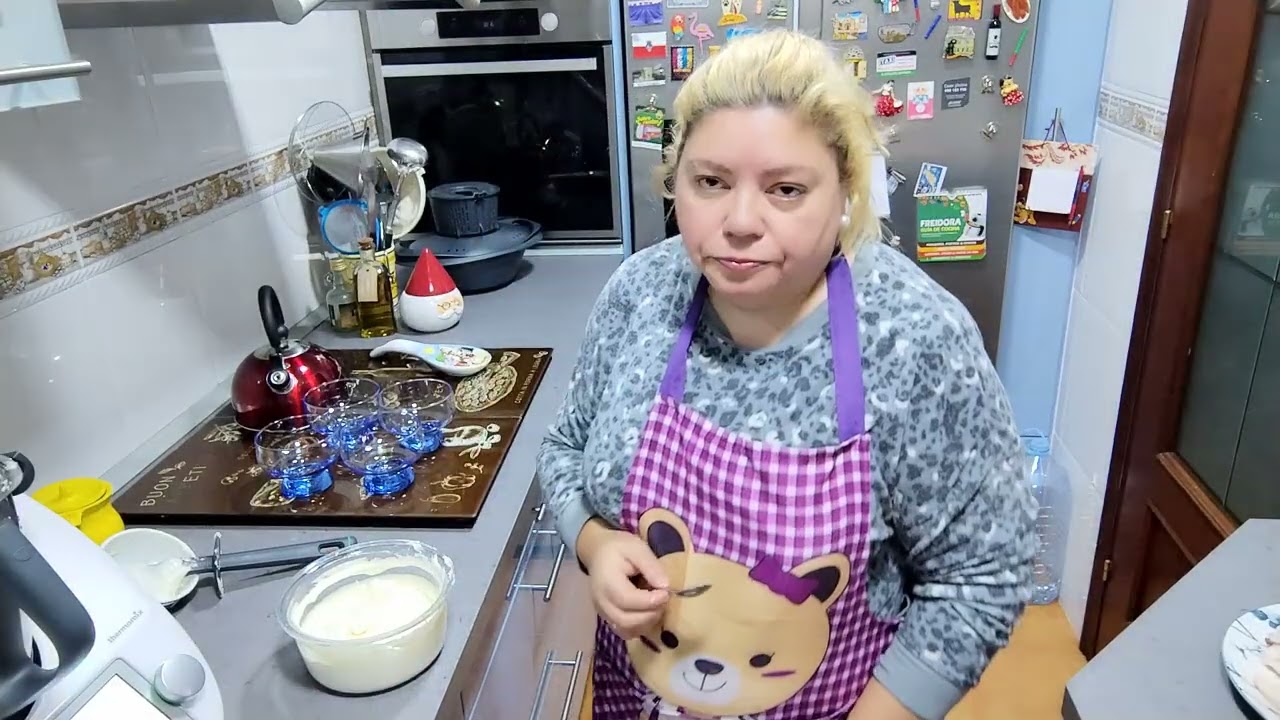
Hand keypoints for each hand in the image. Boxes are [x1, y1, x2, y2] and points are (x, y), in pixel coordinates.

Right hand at [577, 519, 669, 638]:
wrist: (599, 553)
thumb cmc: (619, 548)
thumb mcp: (637, 548)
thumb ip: (650, 566)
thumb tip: (665, 586)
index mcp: (607, 582)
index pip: (627, 599)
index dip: (650, 601)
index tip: (666, 593)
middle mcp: (602, 601)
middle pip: (626, 620)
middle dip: (650, 614)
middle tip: (664, 600)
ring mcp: (603, 612)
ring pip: (626, 630)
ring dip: (647, 623)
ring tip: (657, 606)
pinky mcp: (608, 618)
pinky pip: (624, 632)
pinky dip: (639, 628)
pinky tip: (648, 614)